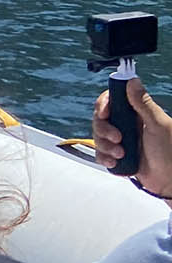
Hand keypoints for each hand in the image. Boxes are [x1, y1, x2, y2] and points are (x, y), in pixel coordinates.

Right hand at [94, 76, 171, 200]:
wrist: (170, 181)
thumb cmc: (170, 152)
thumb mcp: (158, 125)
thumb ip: (143, 103)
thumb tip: (132, 80)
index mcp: (136, 114)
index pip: (112, 100)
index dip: (104, 105)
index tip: (104, 113)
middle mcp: (126, 125)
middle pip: (100, 119)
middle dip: (104, 129)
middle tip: (118, 138)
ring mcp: (120, 141)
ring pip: (98, 137)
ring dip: (105, 145)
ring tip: (121, 153)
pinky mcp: (116, 156)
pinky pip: (100, 154)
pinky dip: (104, 158)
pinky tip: (115, 162)